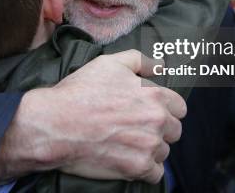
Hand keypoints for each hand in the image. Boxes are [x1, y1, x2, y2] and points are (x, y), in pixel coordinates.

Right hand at [0, 50, 185, 183]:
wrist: (55, 123)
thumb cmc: (80, 92)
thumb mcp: (108, 64)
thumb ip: (139, 60)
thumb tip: (159, 65)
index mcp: (154, 94)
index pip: (179, 108)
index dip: (165, 109)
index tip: (150, 113)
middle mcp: (156, 120)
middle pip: (174, 130)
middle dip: (159, 130)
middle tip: (136, 128)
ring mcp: (148, 145)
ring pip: (163, 152)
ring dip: (150, 149)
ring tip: (127, 143)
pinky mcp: (137, 167)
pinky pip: (155, 174)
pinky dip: (145, 170)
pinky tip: (129, 160)